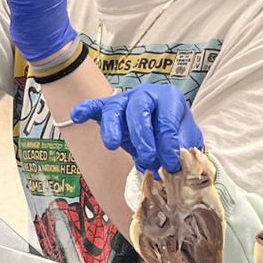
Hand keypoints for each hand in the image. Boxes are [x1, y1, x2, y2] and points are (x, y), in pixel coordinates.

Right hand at [71, 84, 202, 173]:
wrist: (169, 132)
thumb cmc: (177, 136)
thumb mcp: (186, 142)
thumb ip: (180, 152)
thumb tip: (171, 168)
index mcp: (169, 99)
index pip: (166, 120)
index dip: (168, 144)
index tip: (171, 164)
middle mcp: (147, 95)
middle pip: (139, 109)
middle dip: (142, 136)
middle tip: (147, 158)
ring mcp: (126, 101)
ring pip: (115, 108)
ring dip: (113, 127)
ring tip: (112, 145)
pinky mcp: (110, 110)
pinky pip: (96, 107)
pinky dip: (86, 110)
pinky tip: (76, 116)